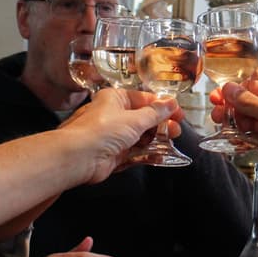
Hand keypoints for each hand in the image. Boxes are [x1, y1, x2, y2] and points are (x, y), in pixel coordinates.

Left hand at [59, 88, 181, 181]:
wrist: (79, 157)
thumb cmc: (101, 131)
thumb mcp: (135, 119)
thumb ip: (155, 113)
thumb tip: (170, 103)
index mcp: (115, 99)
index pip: (144, 99)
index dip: (163, 106)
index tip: (178, 113)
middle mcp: (113, 115)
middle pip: (143, 118)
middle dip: (161, 124)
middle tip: (176, 129)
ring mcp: (113, 136)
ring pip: (140, 136)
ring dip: (156, 139)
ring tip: (171, 140)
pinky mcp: (113, 154)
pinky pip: (135, 152)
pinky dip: (148, 154)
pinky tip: (160, 155)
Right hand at [213, 62, 257, 133]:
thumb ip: (252, 103)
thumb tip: (229, 89)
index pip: (249, 86)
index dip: (232, 91)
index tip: (217, 97)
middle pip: (244, 104)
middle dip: (229, 108)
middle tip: (217, 115)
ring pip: (245, 122)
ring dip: (232, 124)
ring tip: (222, 127)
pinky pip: (249, 139)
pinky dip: (239, 140)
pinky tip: (231, 141)